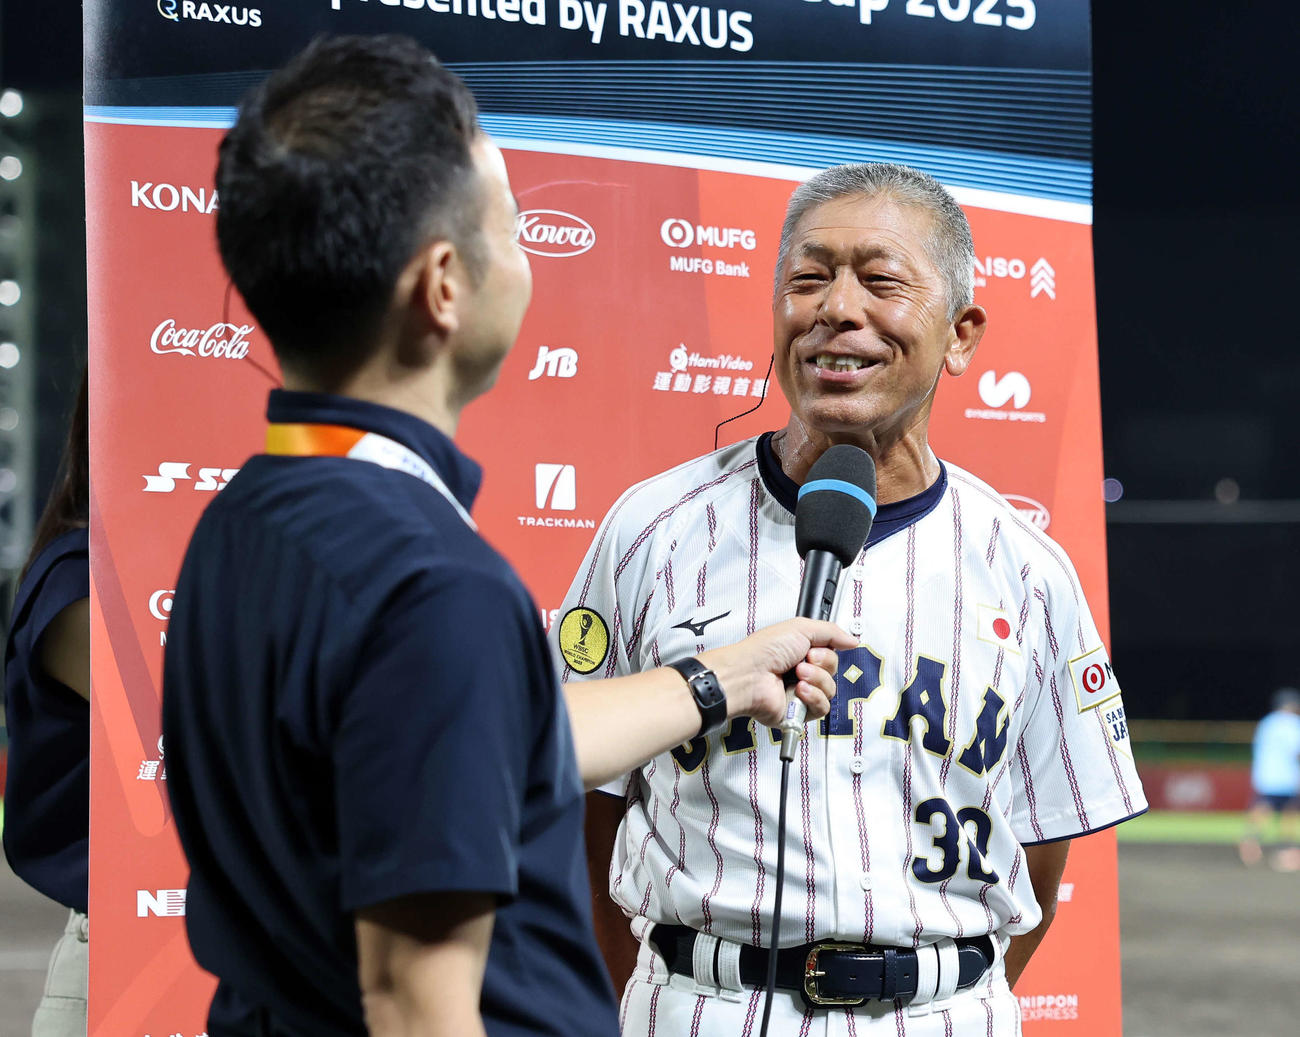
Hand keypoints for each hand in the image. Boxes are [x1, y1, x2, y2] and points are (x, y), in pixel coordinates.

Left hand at [698, 618, 856, 728]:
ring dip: (816, 680)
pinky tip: (799, 690)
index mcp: (800, 652)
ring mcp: (800, 693)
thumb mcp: (802, 628)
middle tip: (804, 661)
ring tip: (797, 675)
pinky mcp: (798, 712)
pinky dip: (812, 697)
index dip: (827, 652)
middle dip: (822, 665)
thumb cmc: (764, 651)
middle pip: (833, 672)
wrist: (749, 675)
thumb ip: (832, 632)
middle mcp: (801, 672)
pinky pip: (822, 708)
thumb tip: (852, 640)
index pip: (831, 654)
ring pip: (830, 690)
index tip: (815, 648)